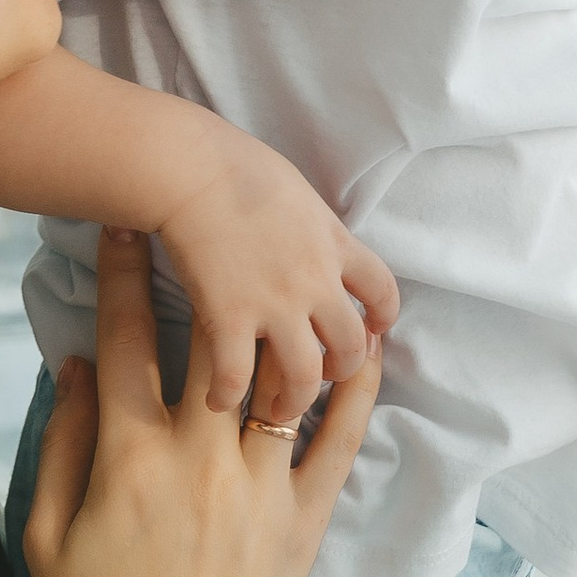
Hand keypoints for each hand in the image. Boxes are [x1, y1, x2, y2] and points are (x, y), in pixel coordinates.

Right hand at [24, 229, 381, 576]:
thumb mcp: (46, 535)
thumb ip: (63, 443)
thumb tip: (75, 366)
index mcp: (129, 458)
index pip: (128, 341)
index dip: (125, 276)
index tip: (126, 227)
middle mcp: (200, 458)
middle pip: (208, 343)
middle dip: (206, 276)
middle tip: (209, 225)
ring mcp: (261, 488)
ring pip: (281, 379)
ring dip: (286, 320)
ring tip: (294, 269)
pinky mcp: (305, 522)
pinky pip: (339, 441)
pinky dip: (356, 391)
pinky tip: (368, 349)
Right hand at [156, 119, 399, 424]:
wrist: (192, 168)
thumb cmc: (236, 166)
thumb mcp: (298, 193)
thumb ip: (312, 228)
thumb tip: (307, 239)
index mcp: (334, 244)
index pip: (383, 290)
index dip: (382, 318)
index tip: (370, 332)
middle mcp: (315, 281)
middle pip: (351, 347)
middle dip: (341, 370)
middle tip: (319, 376)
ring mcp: (274, 304)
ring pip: (304, 375)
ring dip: (293, 401)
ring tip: (276, 411)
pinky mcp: (229, 319)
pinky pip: (236, 377)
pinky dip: (226, 396)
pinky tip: (216, 400)